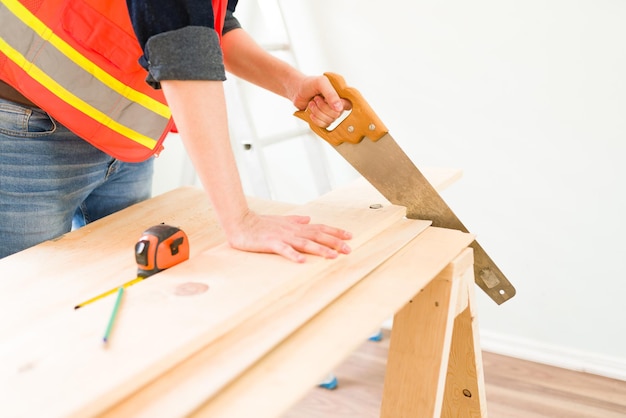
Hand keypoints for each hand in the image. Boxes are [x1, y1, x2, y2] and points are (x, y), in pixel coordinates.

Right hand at [226, 210, 351, 262]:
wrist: (240, 222)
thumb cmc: (260, 223)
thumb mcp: (281, 220)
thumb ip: (295, 220)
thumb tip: (308, 219)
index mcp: (295, 226)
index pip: (319, 228)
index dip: (335, 232)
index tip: (349, 236)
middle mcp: (292, 230)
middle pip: (317, 235)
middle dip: (334, 242)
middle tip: (348, 249)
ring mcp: (282, 237)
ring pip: (305, 243)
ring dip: (319, 249)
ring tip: (332, 256)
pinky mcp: (271, 243)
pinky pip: (284, 250)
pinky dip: (293, 255)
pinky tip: (302, 262)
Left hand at [292, 75, 351, 127]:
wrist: (296, 91)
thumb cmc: (309, 84)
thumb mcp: (321, 83)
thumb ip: (331, 94)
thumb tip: (339, 108)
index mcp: (340, 95)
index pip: (347, 105)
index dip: (338, 105)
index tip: (325, 99)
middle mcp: (337, 105)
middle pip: (336, 114)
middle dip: (323, 107)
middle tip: (316, 99)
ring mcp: (330, 113)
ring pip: (329, 120)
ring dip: (317, 112)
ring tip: (312, 103)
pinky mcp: (323, 120)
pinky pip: (324, 125)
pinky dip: (316, 120)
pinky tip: (311, 113)